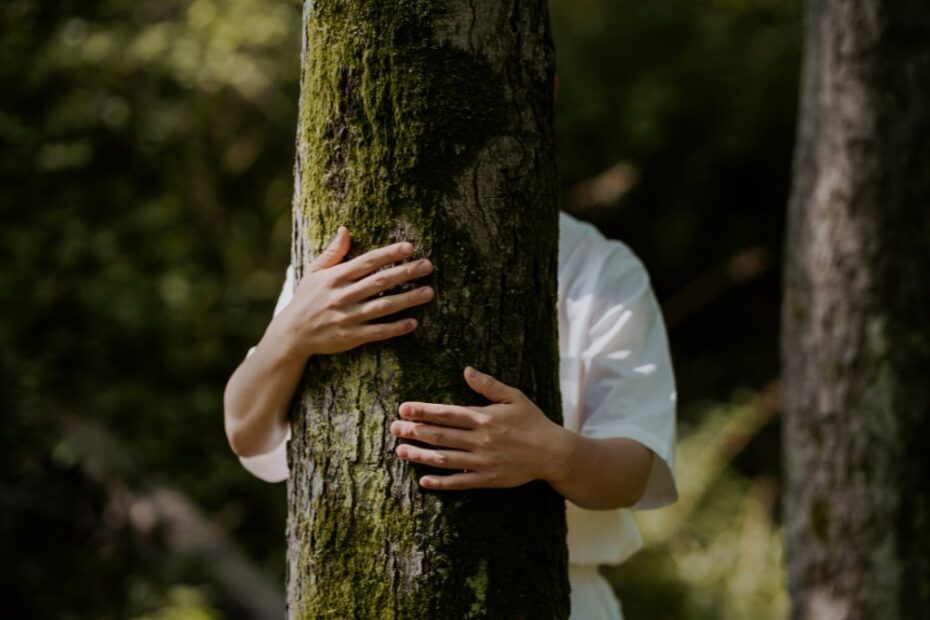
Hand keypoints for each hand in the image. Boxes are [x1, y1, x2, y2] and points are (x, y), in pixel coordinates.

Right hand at [269, 226, 434, 359]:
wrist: (291, 334)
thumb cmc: (306, 299)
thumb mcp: (314, 272)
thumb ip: (332, 253)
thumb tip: (345, 229)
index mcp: (335, 278)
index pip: (368, 262)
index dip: (389, 254)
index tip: (409, 247)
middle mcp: (343, 296)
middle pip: (380, 282)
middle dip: (406, 272)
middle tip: (428, 266)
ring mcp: (348, 317)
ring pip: (383, 306)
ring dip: (408, 299)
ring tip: (429, 292)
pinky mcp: (351, 337)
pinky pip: (378, 332)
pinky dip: (396, 328)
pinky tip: (413, 322)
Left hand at [389, 366, 567, 489]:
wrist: (553, 453)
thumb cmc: (533, 422)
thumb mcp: (514, 397)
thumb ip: (489, 385)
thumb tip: (466, 370)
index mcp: (484, 418)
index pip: (446, 413)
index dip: (423, 411)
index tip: (403, 409)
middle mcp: (480, 439)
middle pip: (440, 435)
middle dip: (414, 431)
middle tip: (393, 429)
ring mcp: (482, 461)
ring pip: (444, 459)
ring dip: (420, 455)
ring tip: (401, 451)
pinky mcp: (487, 479)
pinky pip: (459, 482)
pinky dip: (440, 482)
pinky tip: (423, 480)